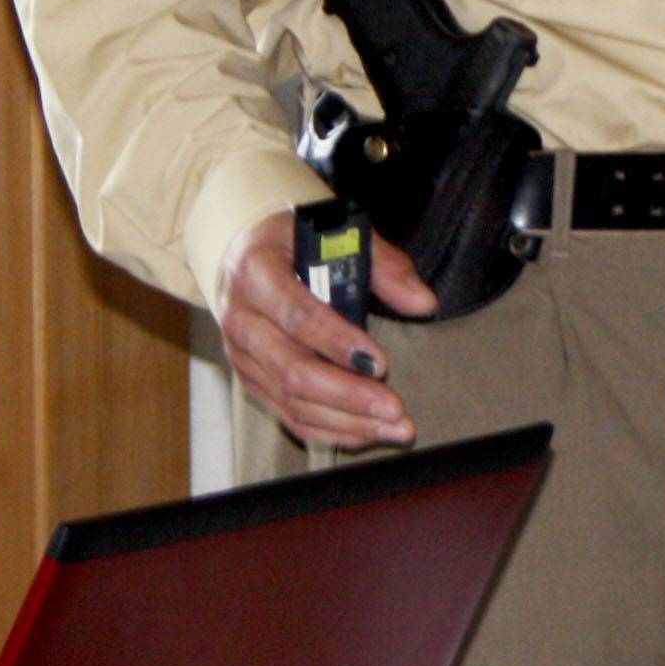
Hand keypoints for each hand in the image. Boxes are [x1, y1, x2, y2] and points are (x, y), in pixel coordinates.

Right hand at [216, 209, 436, 450]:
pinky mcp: (248, 378)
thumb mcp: (336, 233)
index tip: (381, 363)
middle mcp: (241, 317)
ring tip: (394, 428)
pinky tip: (365, 432)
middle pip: (293, 370)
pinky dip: (328, 429)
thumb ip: (383, 265)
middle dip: (348, 395)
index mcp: (257, 271)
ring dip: (346, 421)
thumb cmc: (295, 238)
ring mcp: (241, 354)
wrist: (241, 250)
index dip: (338, 343)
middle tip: (395, 408)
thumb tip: (424, 302)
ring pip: (291, 400)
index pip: (297, 316)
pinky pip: (287, 413)